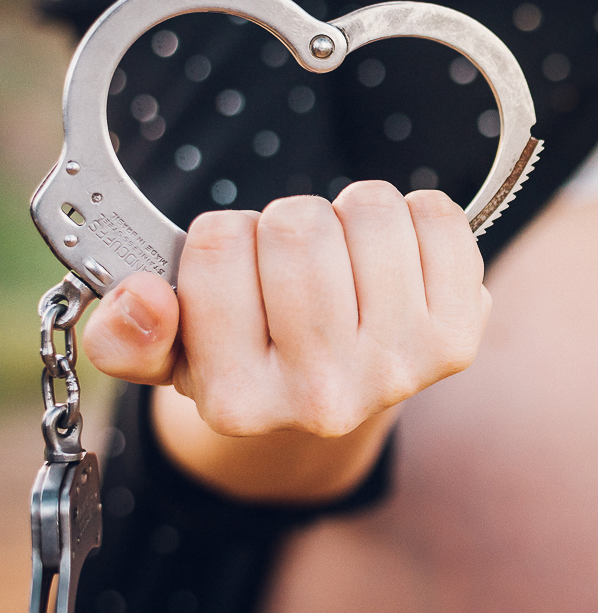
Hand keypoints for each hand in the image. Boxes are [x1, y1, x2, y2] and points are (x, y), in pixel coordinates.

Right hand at [81, 182, 490, 499]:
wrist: (341, 396)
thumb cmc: (253, 355)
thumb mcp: (171, 355)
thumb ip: (126, 336)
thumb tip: (142, 298)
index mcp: (237, 399)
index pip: (215, 246)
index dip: (224, 237)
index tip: (239, 272)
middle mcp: (322, 398)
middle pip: (296, 227)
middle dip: (289, 223)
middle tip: (297, 262)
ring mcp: (397, 369)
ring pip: (369, 213)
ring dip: (352, 215)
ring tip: (345, 258)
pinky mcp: (456, 339)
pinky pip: (438, 219)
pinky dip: (417, 215)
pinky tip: (398, 256)